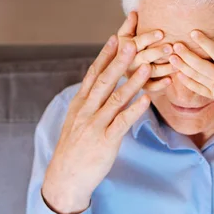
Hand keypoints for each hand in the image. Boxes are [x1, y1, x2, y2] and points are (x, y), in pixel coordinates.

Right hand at [41, 17, 167, 213]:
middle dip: (120, 60)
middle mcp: (86, 110)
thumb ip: (92, 102)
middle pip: (104, 80)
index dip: (106, 54)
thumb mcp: (80, 121)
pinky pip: (122, 122)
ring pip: (115, 98)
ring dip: (132, 81)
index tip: (117, 36)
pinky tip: (147, 99)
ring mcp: (95, 124)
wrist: (65, 178)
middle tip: (134, 41)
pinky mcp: (105, 140)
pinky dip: (135, 109)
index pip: (94, 72)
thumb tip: (104, 86)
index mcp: (80, 103)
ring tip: (147, 66)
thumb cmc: (77, 148)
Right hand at [118, 12, 174, 90]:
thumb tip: (134, 13)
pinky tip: (170, 80)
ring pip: (150, 72)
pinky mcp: (141, 86)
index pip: (137, 42)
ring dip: (164, 69)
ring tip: (177, 64)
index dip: (148, 37)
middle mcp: (128, 62)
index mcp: (125, 48)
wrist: (118, 70)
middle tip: (171, 48)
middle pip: (144, 57)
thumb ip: (129, 26)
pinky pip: (150, 87)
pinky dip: (160, 85)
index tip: (161, 33)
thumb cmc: (128, 48)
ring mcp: (134, 75)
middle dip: (157, 52)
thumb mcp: (125, 36)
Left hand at [168, 21, 213, 97]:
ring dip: (184, 68)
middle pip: (204, 66)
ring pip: (199, 78)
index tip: (192, 32)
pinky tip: (178, 74)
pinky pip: (199, 90)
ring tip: (171, 58)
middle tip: (175, 45)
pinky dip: (188, 83)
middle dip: (188, 56)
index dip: (205, 42)